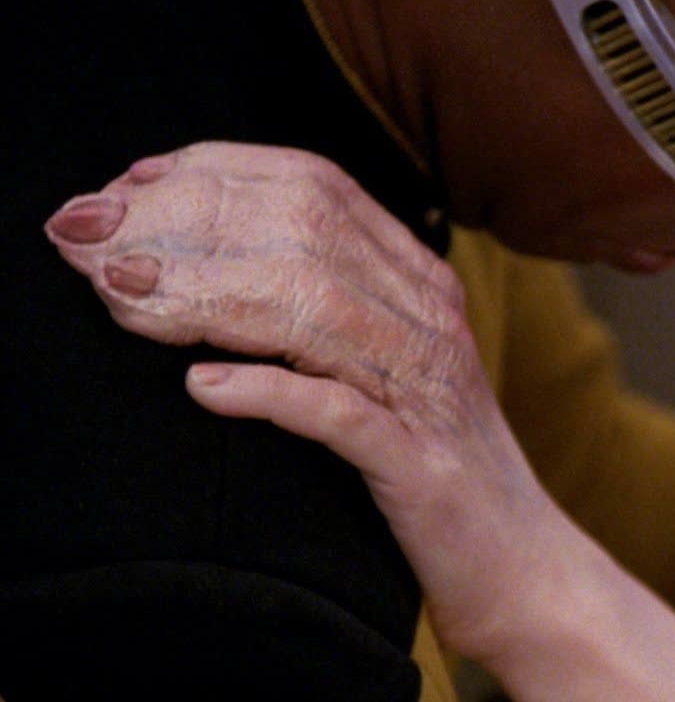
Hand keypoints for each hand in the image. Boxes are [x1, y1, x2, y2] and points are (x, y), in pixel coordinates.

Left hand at [45, 143, 674, 699]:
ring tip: (123, 300)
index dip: (218, 170)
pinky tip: (202, 390)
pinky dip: (266, 393)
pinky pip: (336, 413)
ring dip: (204, 298)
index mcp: (419, 283)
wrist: (520, 561)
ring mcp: (427, 388)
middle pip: (305, 230)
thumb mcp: (379, 365)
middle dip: (189, 222)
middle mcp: (428, 319)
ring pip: (313, 307)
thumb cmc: (429, 464)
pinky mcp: (418, 462)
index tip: (132, 185)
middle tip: (96, 238)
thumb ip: (316, 307)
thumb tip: (197, 259)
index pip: (319, 185)